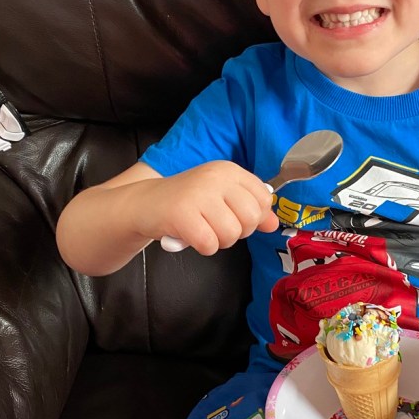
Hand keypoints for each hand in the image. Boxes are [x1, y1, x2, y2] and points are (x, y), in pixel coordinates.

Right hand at [135, 161, 278, 255]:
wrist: (145, 203)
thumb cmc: (187, 202)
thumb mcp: (222, 199)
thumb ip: (251, 209)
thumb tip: (274, 224)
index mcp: (229, 170)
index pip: (264, 198)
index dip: (255, 216)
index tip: (235, 216)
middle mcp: (216, 177)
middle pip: (251, 218)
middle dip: (237, 232)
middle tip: (216, 226)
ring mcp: (198, 194)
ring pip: (231, 234)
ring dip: (218, 241)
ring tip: (202, 230)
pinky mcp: (181, 214)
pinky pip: (209, 244)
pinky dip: (202, 247)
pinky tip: (190, 236)